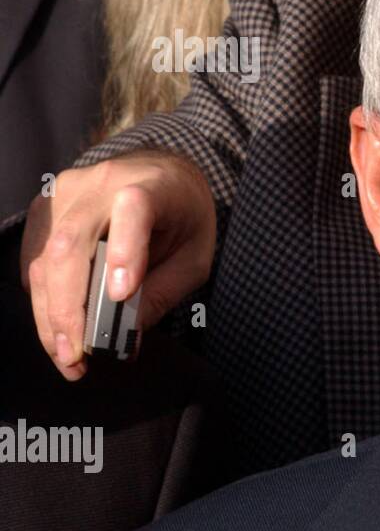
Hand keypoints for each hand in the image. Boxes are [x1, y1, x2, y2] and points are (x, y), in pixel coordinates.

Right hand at [21, 151, 216, 379]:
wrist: (159, 172)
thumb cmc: (183, 217)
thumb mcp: (195, 256)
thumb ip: (164, 291)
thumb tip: (126, 335)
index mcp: (153, 187)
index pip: (135, 209)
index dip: (125, 249)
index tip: (121, 293)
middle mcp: (103, 183)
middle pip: (71, 244)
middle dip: (69, 309)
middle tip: (76, 356)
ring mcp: (66, 193)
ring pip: (44, 258)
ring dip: (50, 315)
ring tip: (67, 358)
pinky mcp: (45, 209)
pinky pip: (34, 260)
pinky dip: (43, 301)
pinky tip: (58, 331)